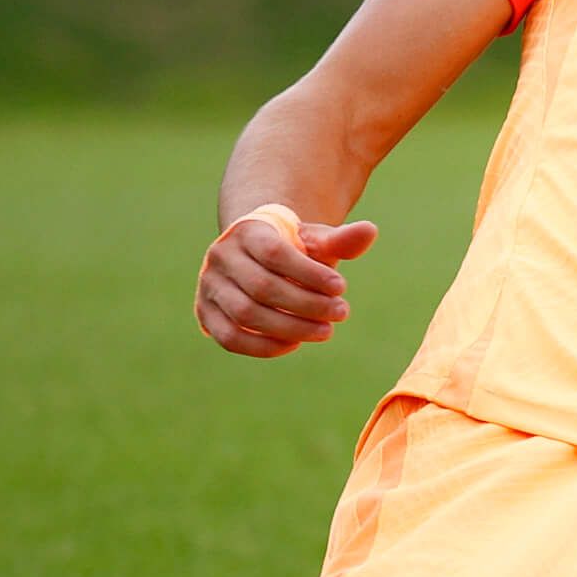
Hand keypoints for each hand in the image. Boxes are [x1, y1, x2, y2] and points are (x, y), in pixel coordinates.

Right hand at [195, 212, 376, 358]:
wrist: (258, 256)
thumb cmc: (295, 249)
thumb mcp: (317, 241)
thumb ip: (341, 240)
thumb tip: (370, 231)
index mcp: (247, 231)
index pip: (275, 254)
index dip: (309, 274)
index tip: (342, 287)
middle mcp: (221, 256)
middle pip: (263, 287)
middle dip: (307, 304)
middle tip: (342, 313)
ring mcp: (209, 286)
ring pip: (246, 314)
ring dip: (290, 327)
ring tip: (326, 331)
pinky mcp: (206, 314)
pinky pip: (231, 337)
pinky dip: (263, 345)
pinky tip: (295, 343)